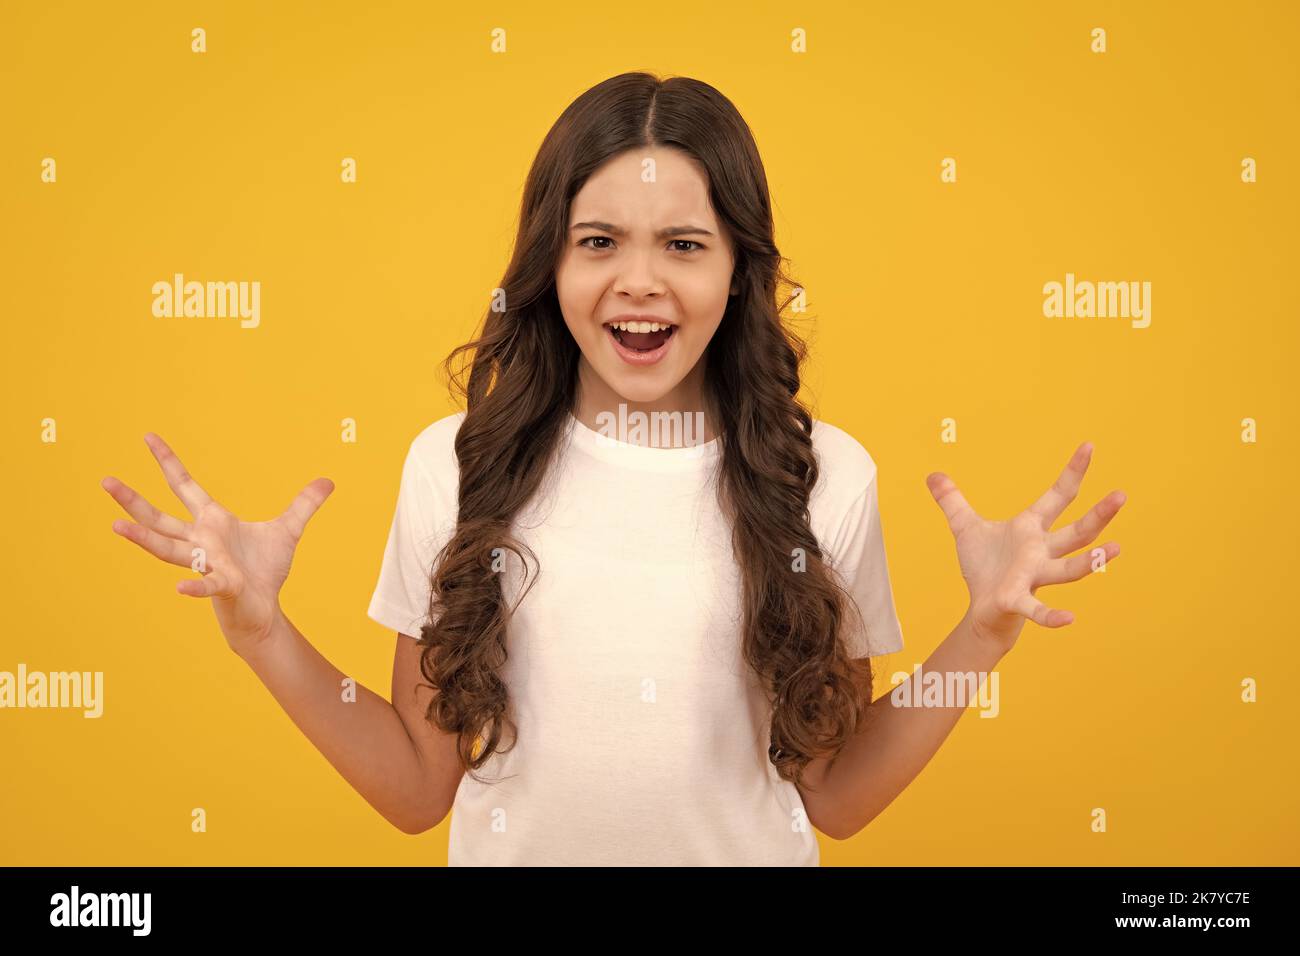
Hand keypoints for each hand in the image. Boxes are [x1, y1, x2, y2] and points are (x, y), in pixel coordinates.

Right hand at [103, 432, 333, 654]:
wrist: (263, 609)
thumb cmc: (264, 571)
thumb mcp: (288, 530)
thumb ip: (304, 504)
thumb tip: (328, 481)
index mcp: (212, 521)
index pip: (184, 486)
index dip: (168, 461)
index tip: (148, 436)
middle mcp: (201, 540)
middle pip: (160, 517)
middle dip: (133, 501)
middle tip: (105, 481)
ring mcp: (207, 564)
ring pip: (168, 549)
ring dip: (143, 539)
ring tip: (116, 528)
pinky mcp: (222, 587)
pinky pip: (205, 586)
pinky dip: (195, 587)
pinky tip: (179, 590)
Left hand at [925, 441, 1125, 653]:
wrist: (982, 608)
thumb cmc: (983, 567)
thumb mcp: (965, 528)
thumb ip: (952, 501)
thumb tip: (932, 474)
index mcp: (1031, 528)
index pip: (1058, 496)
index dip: (1073, 472)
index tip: (1089, 446)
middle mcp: (1041, 552)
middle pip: (1077, 532)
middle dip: (1099, 515)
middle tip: (1121, 495)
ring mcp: (1033, 577)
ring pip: (1068, 569)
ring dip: (1092, 561)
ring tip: (1117, 548)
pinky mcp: (1018, 601)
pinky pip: (1038, 609)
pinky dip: (1051, 615)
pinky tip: (1069, 619)